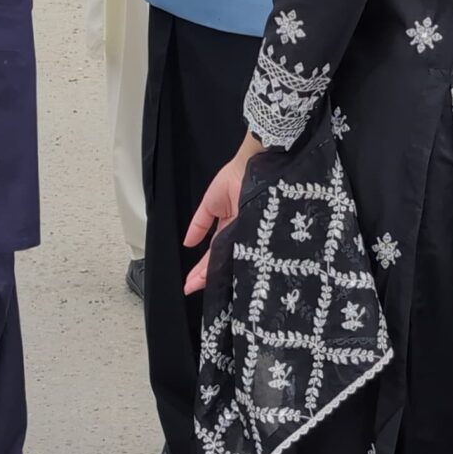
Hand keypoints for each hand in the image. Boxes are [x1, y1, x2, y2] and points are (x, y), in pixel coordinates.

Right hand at [182, 133, 264, 294]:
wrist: (255, 163)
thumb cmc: (234, 178)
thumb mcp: (210, 204)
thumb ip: (200, 224)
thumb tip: (187, 243)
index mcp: (230, 228)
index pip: (213, 254)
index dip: (201, 269)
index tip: (190, 284)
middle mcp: (242, 234)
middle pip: (225, 260)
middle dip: (209, 276)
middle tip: (195, 290)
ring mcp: (254, 234)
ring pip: (238, 259)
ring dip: (224, 273)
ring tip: (210, 288)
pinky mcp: (265, 231)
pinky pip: (253, 249)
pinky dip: (244, 261)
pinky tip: (234, 275)